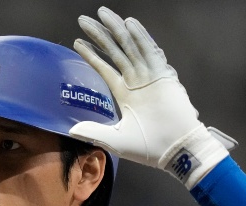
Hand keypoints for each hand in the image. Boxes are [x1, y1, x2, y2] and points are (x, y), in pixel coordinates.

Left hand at [68, 7, 235, 188]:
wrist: (175, 150)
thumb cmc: (149, 147)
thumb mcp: (115, 140)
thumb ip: (94, 132)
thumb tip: (71, 130)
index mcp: (124, 94)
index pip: (105, 69)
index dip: (92, 55)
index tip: (77, 42)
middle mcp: (135, 82)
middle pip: (115, 52)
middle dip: (100, 35)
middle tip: (83, 20)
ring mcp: (149, 76)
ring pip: (129, 47)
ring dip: (116, 30)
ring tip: (102, 14)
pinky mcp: (163, 75)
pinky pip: (150, 52)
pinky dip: (140, 37)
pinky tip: (128, 24)